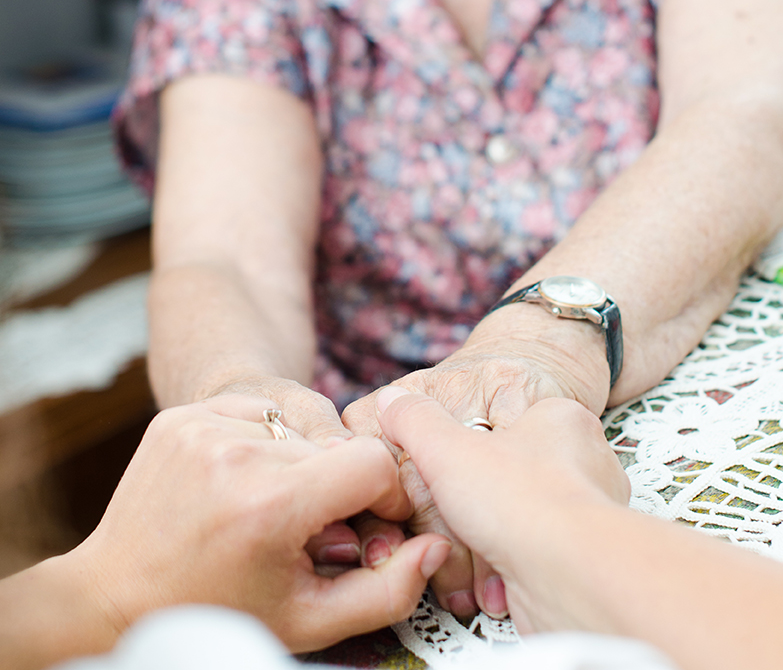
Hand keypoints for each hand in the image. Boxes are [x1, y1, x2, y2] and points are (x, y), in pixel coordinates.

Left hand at [63, 395, 450, 652]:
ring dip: (299, 463)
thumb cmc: (217, 611)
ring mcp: (202, 428)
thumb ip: (386, 591)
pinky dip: (260, 444)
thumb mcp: (308, 619)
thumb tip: (436, 547)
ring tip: (270, 507)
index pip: (372, 461)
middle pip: (336, 445)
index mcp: (268, 504)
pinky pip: (254, 412)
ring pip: (297, 426)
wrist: (116, 594)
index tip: (367, 525)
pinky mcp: (180, 416)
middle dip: (338, 486)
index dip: (384, 496)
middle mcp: (235, 454)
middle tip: (312, 529)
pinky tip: (241, 484)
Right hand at [376, 388, 629, 634]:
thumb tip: (393, 403)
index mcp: (560, 419)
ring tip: (469, 555)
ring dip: (488, 548)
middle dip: (475, 510)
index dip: (468, 452)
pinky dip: (509, 576)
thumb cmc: (524, 502)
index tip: (447, 473)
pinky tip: (492, 584)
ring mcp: (589, 514)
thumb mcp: (447, 447)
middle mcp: (585, 463)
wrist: (573, 578)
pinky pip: (536, 562)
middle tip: (455, 521)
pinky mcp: (585, 560)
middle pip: (512, 479)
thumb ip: (415, 421)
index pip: (506, 424)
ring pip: (522, 525)